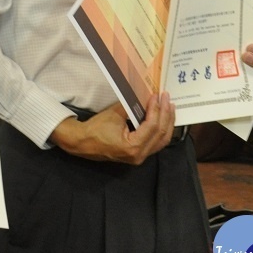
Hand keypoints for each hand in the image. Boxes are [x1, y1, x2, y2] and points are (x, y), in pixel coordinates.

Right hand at [50, 92, 174, 164]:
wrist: (83, 143)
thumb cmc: (96, 129)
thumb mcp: (115, 114)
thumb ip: (133, 107)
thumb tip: (146, 97)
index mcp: (133, 147)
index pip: (152, 126)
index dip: (157, 109)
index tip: (157, 96)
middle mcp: (139, 155)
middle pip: (161, 134)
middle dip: (166, 114)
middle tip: (167, 98)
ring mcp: (140, 157)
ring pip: (162, 140)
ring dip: (167, 122)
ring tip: (169, 107)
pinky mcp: (138, 154)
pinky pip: (155, 143)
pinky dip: (161, 130)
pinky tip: (163, 118)